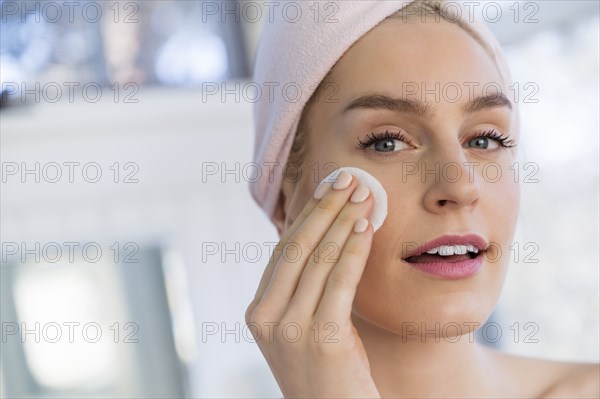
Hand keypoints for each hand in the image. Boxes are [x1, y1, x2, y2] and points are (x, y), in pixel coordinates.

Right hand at [245, 172, 380, 397]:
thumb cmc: (327, 371)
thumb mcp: (303, 327)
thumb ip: (303, 289)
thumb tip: (324, 236)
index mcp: (258, 311)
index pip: (283, 251)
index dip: (307, 215)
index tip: (327, 188)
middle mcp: (266, 318)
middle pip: (297, 247)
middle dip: (325, 207)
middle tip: (348, 178)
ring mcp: (290, 329)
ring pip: (319, 258)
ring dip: (344, 220)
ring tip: (365, 195)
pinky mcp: (322, 339)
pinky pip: (340, 280)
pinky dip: (354, 248)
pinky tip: (366, 227)